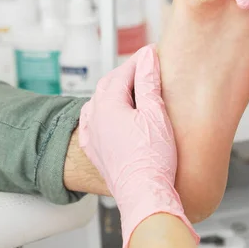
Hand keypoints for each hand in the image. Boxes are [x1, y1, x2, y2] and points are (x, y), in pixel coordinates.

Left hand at [78, 45, 196, 247]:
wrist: (144, 193)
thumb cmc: (152, 158)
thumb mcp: (155, 113)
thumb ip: (149, 82)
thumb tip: (147, 58)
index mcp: (108, 105)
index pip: (123, 72)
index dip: (139, 61)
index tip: (151, 53)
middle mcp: (95, 117)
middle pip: (109, 85)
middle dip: (126, 73)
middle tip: (144, 68)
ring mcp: (93, 135)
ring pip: (98, 102)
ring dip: (114, 91)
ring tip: (131, 88)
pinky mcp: (96, 151)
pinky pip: (93, 122)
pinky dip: (103, 112)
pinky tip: (111, 115)